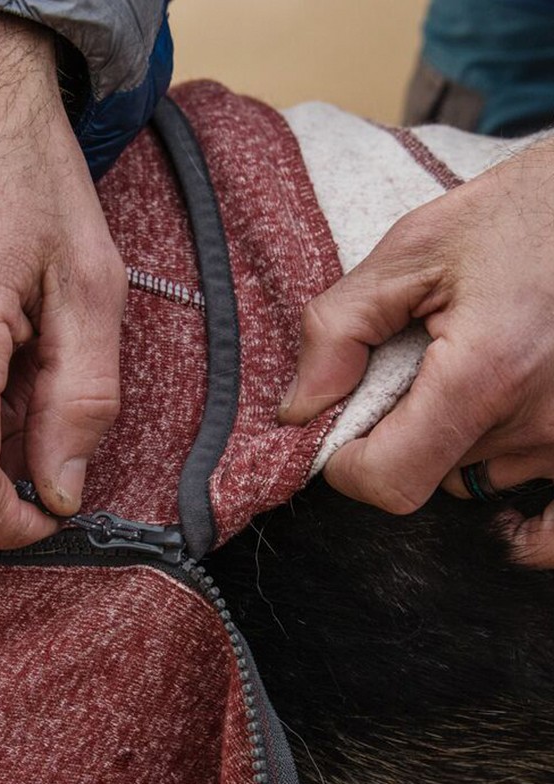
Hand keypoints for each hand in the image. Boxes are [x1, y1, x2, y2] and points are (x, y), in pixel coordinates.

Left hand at [279, 135, 553, 564]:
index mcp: (487, 374)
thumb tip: (297, 410)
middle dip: (403, 436)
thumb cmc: (522, 212)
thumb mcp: (413, 250)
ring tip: (478, 372)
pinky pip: (553, 529)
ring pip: (479, 480)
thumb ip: (338, 329)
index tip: (342, 430)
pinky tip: (506, 492)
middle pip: (430, 478)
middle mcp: (540, 420)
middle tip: (420, 372)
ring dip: (458, 443)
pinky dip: (524, 521)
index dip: (348, 466)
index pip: (390, 481)